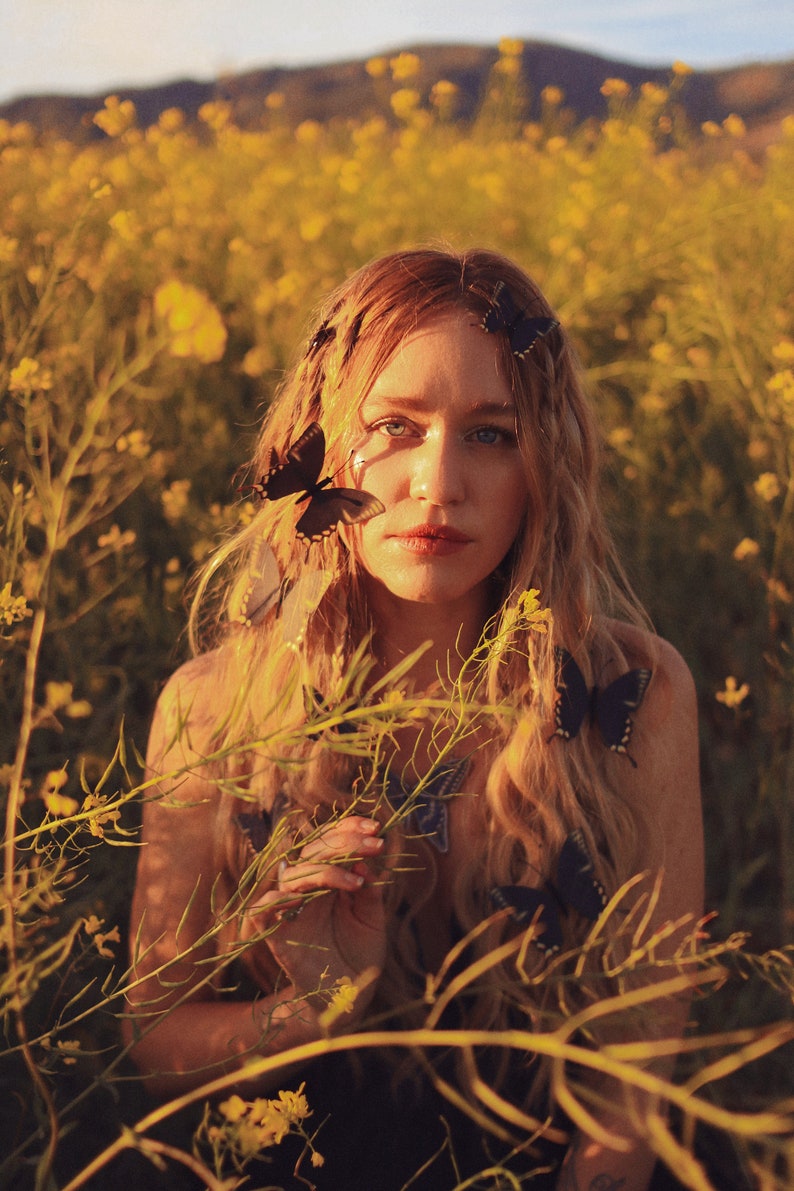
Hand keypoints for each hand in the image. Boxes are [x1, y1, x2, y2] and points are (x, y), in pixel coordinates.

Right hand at [253, 815, 388, 1010]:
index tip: (374, 827)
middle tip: (376, 846)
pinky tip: (304, 900)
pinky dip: (278, 900)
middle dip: (345, 844)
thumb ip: (369, 888)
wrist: (349, 997)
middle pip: (312, 851)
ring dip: (326, 871)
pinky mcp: (275, 935)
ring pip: (293, 874)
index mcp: (326, 878)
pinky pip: (262, 910)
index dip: (346, 828)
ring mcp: (288, 910)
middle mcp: (305, 889)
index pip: (328, 841)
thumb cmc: (359, 953)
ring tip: (357, 883)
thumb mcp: (372, 917)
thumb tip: (366, 860)